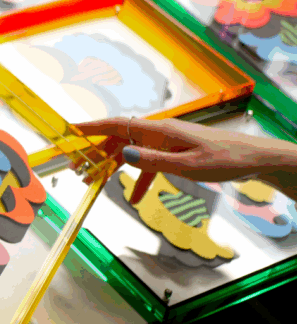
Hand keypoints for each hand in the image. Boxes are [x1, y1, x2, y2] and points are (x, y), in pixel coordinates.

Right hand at [71, 117, 296, 181]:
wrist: (253, 159)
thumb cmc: (224, 159)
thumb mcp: (187, 165)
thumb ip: (152, 161)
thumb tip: (122, 155)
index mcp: (159, 131)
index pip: (118, 125)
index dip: (92, 127)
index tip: (70, 130)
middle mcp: (159, 133)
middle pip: (118, 138)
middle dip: (94, 151)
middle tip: (74, 167)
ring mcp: (166, 142)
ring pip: (130, 150)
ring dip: (111, 164)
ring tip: (92, 180)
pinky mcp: (174, 152)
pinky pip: (148, 163)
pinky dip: (138, 178)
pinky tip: (134, 197)